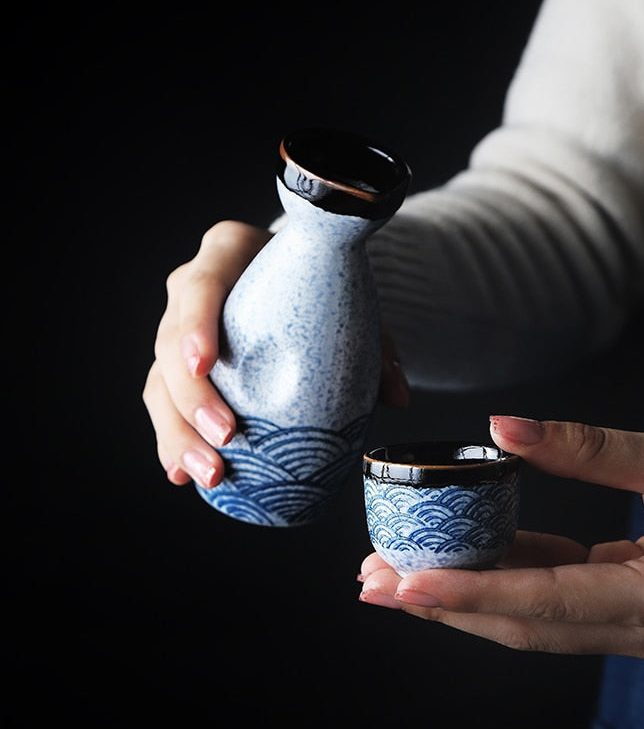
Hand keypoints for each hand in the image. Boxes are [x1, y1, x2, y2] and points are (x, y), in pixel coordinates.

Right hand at [143, 219, 409, 490]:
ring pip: (160, 385)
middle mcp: (188, 290)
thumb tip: (398, 397)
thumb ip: (373, 343)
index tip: (205, 365)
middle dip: (192, 399)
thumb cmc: (319, 281)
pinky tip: (183, 475)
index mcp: (226, 253)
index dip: (195, 326)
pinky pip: (164, 406)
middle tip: (226, 438)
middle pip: (170, 346)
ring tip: (209, 474)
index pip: (200, 286)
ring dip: (178, 435)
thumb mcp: (347, 297)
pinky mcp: (177, 369)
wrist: (297, 276)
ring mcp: (177, 332)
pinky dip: (174, 442)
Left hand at [359, 417, 643, 664]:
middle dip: (447, 606)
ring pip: (540, 623)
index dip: (470, 594)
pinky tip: (467, 557)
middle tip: (373, 585)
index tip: (405, 584)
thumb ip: (587, 448)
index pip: (547, 602)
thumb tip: (501, 429)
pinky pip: (564, 602)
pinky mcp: (642, 613)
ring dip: (470, 598)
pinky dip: (512, 581)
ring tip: (399, 574)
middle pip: (530, 628)